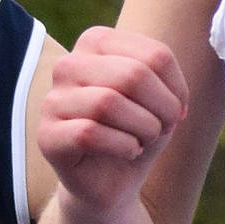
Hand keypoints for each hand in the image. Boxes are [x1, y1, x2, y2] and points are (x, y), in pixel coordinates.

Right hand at [36, 26, 187, 211]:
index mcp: (96, 44)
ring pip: (108, 102)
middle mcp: (68, 65)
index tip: (177, 110)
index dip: (177, 88)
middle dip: (162, 109)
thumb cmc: (135, 131)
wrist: (111, 180)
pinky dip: (123, 146)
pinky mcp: (47, 136)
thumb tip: (173, 99)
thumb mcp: (160, 101)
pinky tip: (130, 152)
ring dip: (143, 128)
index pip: (154, 55)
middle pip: (133, 75)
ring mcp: (53, 100)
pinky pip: (89, 133)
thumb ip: (164, 83)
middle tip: (163, 129)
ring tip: (145, 141)